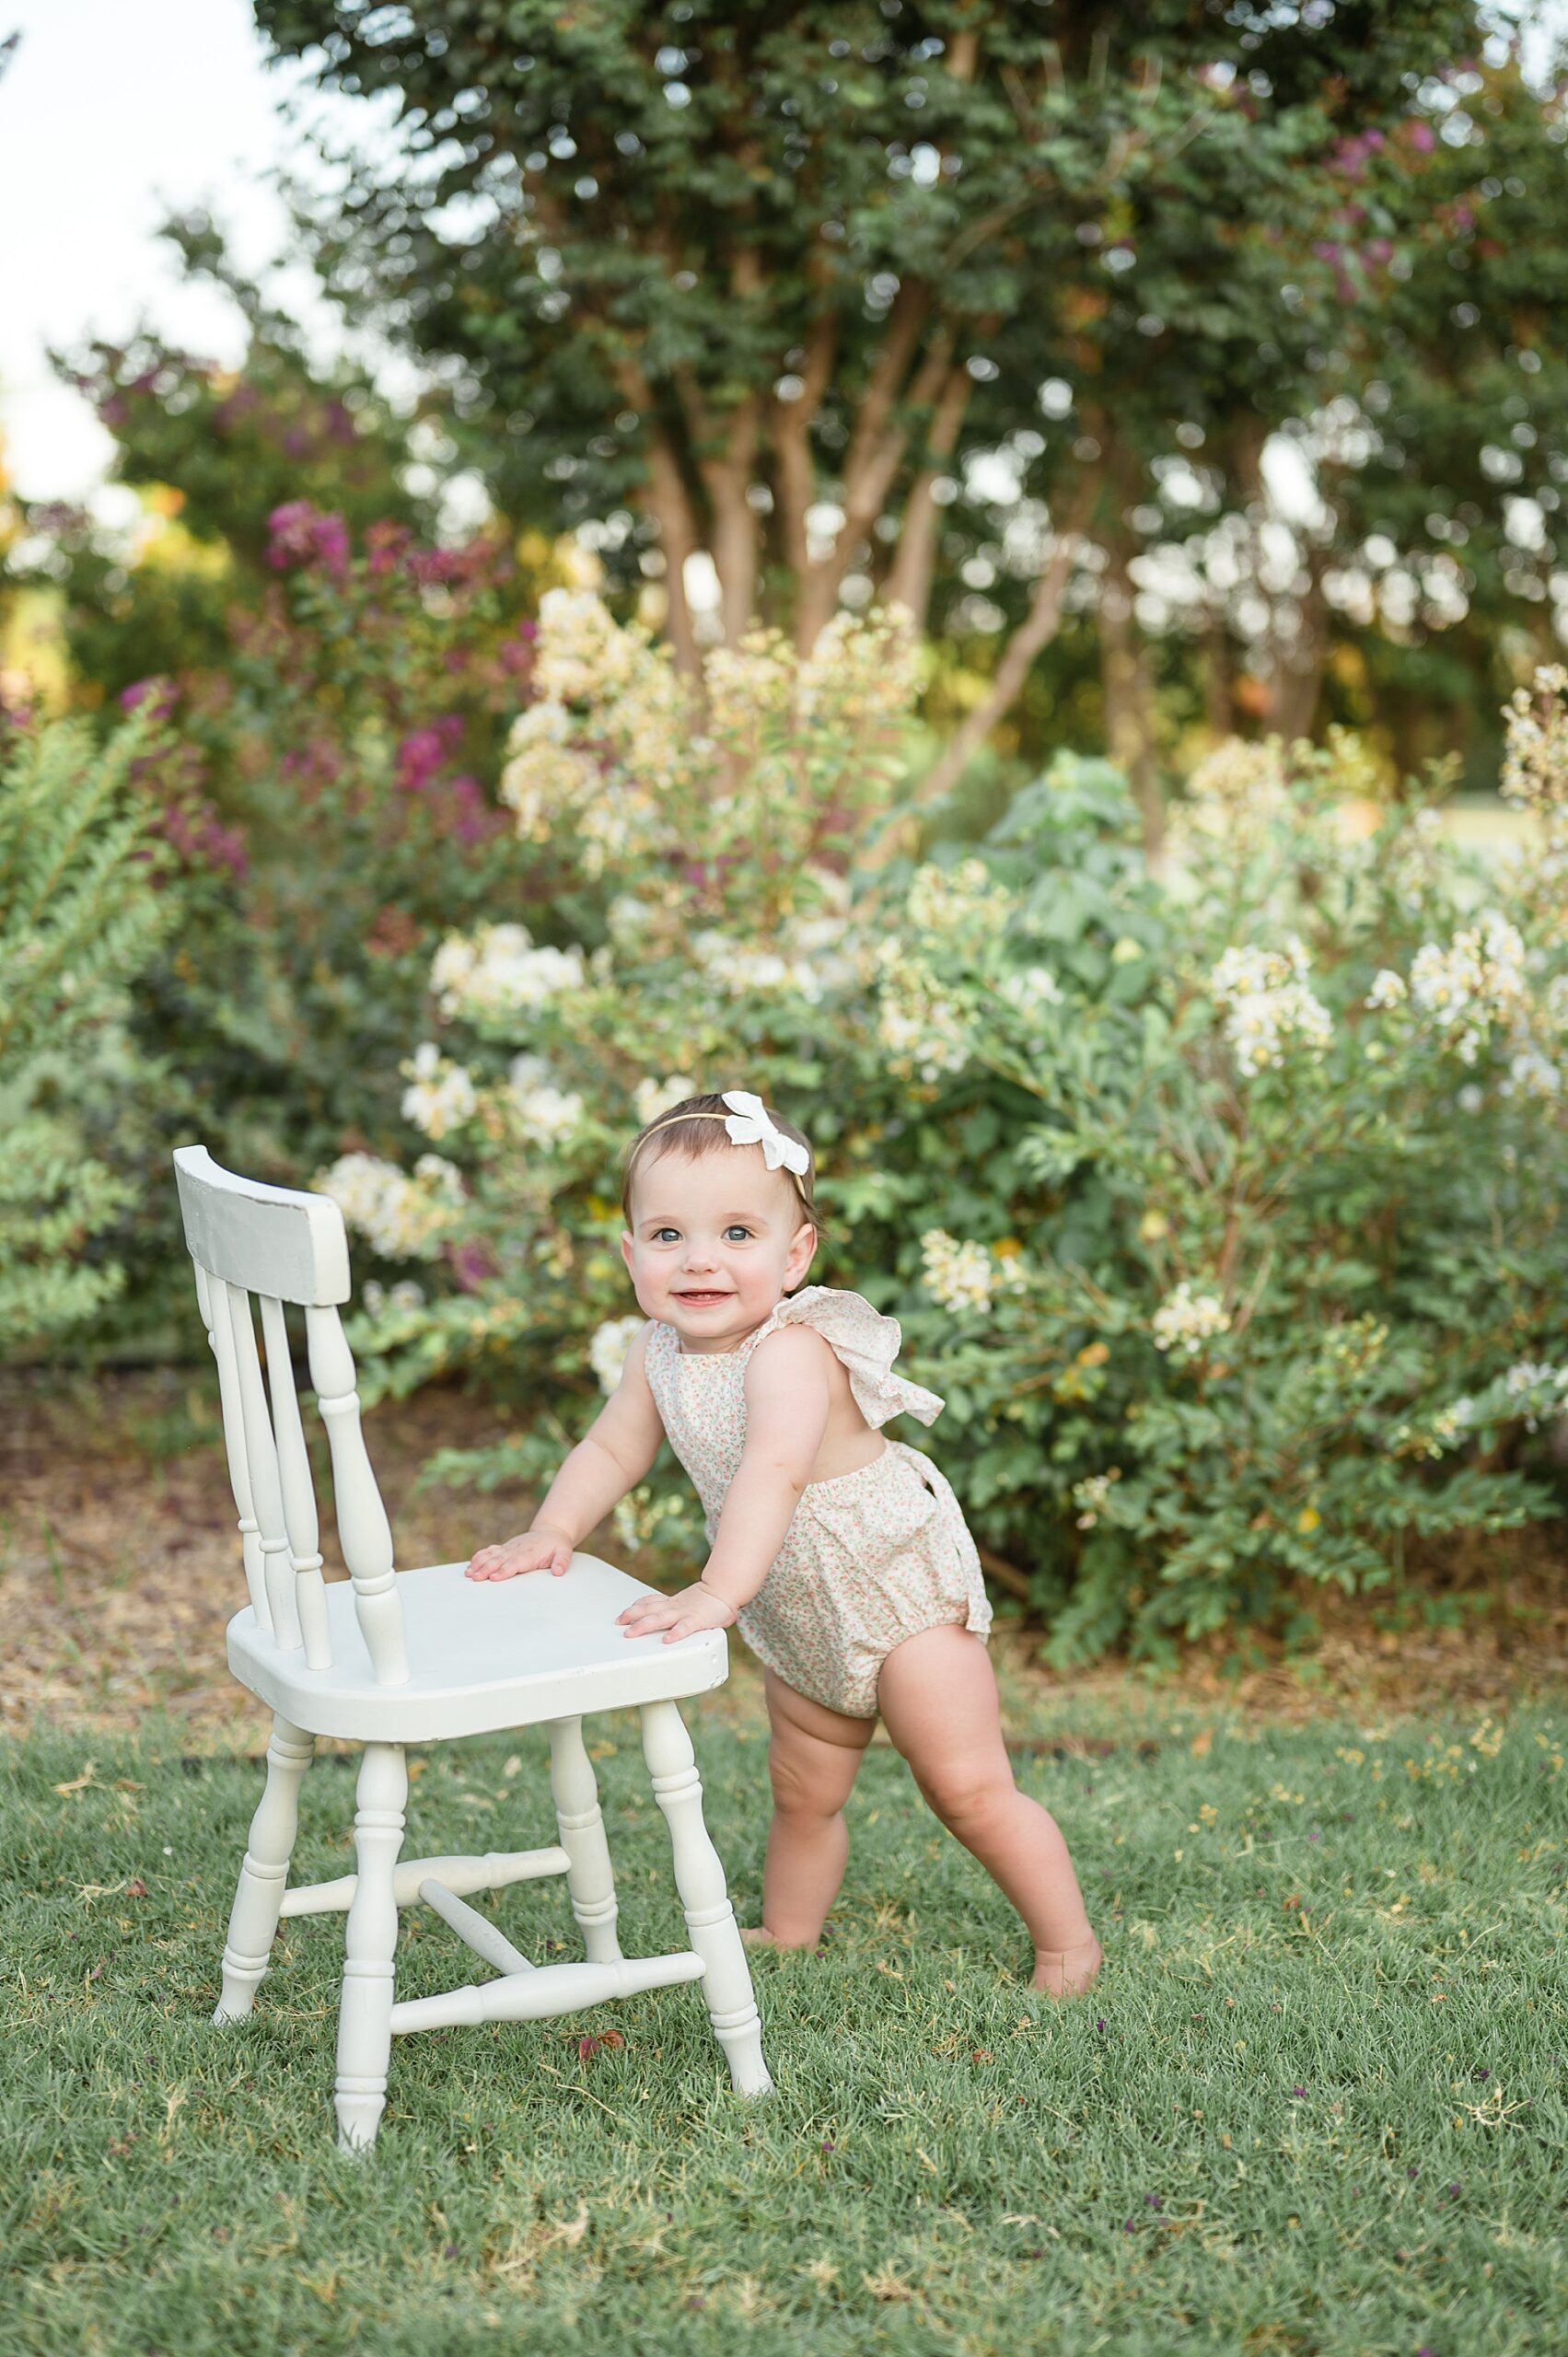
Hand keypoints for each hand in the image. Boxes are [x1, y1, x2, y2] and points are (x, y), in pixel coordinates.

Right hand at [465, 1524, 574, 1581]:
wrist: (550, 1531)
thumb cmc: (557, 1545)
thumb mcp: (565, 1552)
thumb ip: (562, 1561)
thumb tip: (558, 1572)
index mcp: (530, 1554)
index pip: (515, 1563)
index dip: (504, 1570)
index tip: (494, 1577)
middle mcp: (516, 1550)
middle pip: (499, 1560)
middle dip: (486, 1569)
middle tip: (475, 1578)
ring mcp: (509, 1548)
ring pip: (491, 1555)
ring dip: (479, 1564)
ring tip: (469, 1574)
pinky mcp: (504, 1548)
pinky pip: (489, 1551)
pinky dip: (479, 1557)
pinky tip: (470, 1565)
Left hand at [616, 1581, 737, 1643]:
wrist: (724, 1591)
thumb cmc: (705, 1601)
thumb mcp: (683, 1602)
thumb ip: (670, 1609)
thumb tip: (656, 1618)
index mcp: (671, 1603)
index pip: (649, 1602)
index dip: (635, 1608)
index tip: (622, 1615)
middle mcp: (674, 1607)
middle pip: (649, 1610)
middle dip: (632, 1616)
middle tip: (619, 1623)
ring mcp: (684, 1613)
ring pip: (660, 1618)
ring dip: (644, 1625)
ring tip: (632, 1632)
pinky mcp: (697, 1620)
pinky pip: (685, 1627)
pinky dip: (675, 1633)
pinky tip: (667, 1640)